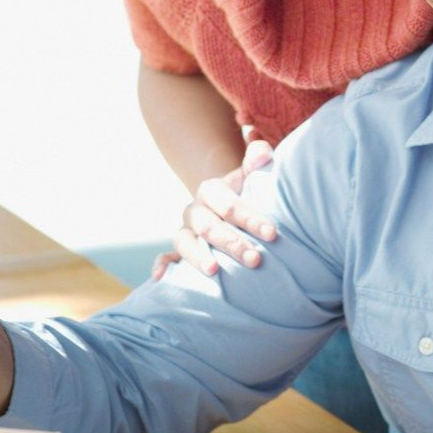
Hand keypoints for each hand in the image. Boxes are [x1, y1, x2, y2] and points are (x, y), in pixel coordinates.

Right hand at [151, 139, 277, 279]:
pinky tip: (160, 278)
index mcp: (211, 190)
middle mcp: (195, 210)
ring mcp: (185, 231)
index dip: (250, 219)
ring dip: (197, 257)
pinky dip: (161, 265)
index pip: (229, 205)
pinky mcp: (178, 250)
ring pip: (185, 242)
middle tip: (255, 260)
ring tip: (213, 272)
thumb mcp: (250, 175)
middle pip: (209, 227)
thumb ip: (258, 159)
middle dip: (232, 244)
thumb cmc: (245, 193)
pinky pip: (166, 256)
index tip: (272, 234)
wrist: (225, 206)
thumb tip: (263, 154)